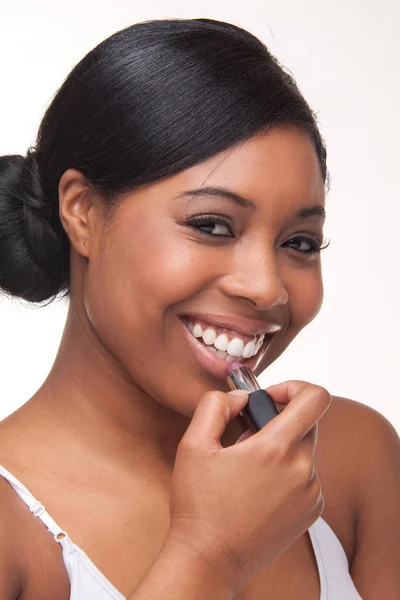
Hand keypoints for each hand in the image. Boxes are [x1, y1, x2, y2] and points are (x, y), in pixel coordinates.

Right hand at [167, 381, 330, 588]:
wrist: (210, 559)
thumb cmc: (198, 503)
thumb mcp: (194, 444)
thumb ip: (216, 406)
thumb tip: (240, 398)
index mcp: (277, 449)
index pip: (315, 398)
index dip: (294, 387)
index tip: (269, 397)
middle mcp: (303, 469)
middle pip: (306, 422)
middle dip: (277, 420)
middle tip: (247, 438)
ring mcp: (311, 493)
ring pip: (303, 449)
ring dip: (279, 448)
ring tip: (248, 470)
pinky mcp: (312, 511)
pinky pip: (306, 475)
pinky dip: (286, 472)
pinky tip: (258, 489)